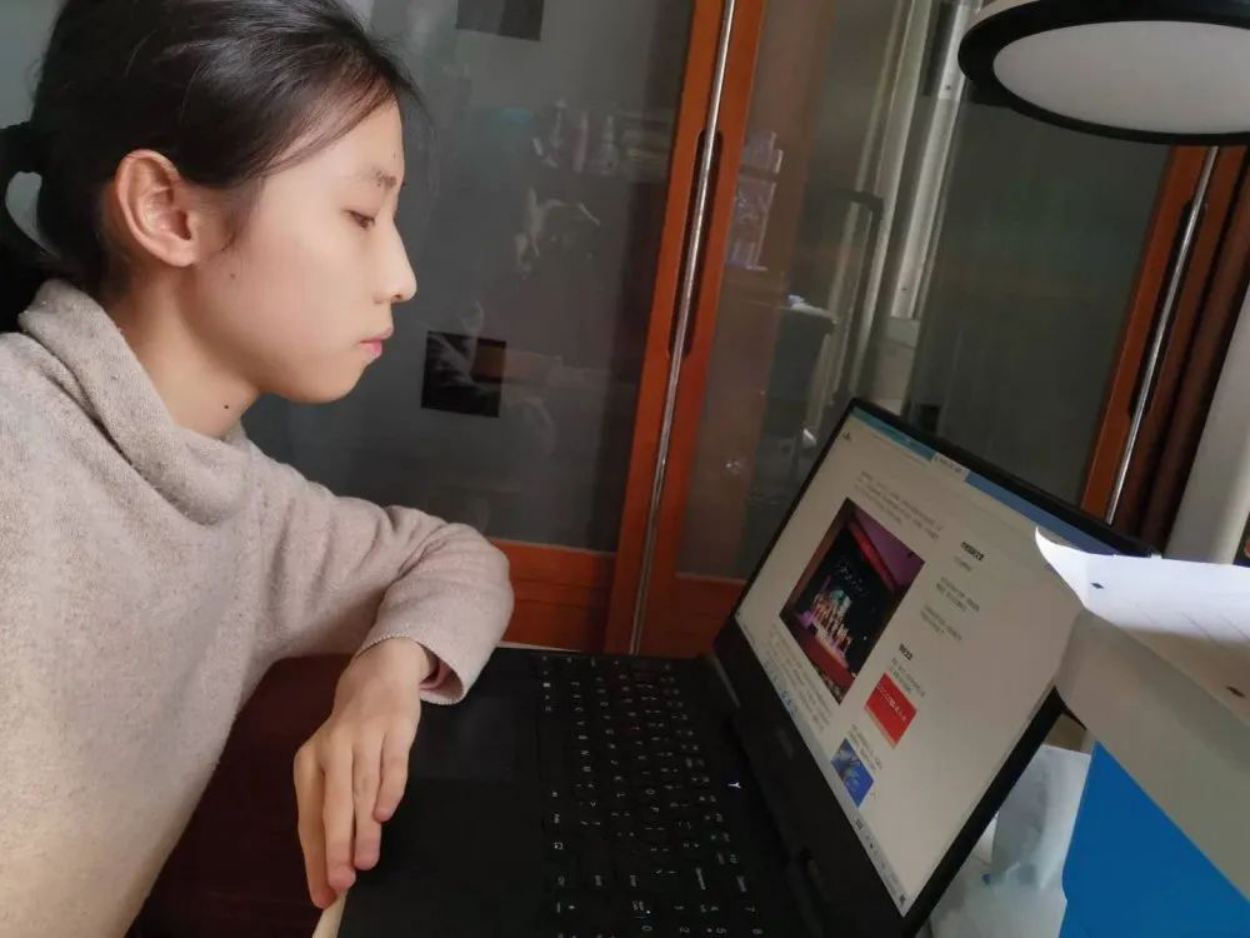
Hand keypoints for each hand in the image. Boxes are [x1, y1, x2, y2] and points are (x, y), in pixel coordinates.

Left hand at [293, 639, 432, 908]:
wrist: (378, 674)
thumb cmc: (351, 732)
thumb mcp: (332, 763)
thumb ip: (332, 807)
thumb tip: (332, 864)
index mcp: (309, 761)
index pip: (309, 818)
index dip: (316, 857)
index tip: (324, 893)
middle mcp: (332, 747)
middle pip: (333, 804)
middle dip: (336, 846)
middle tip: (342, 883)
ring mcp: (364, 735)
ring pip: (362, 788)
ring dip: (363, 827)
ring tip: (366, 862)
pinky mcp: (395, 726)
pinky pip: (392, 763)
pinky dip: (389, 788)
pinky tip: (385, 814)